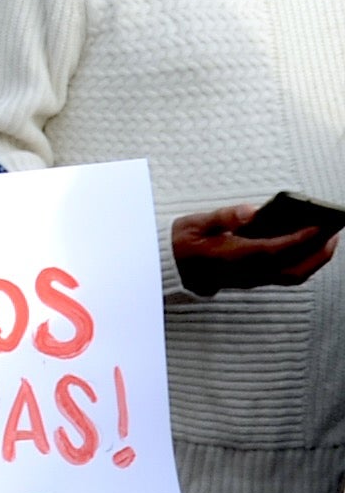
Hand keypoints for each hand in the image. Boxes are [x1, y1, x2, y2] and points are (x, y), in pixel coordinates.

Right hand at [173, 202, 338, 295]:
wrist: (166, 269)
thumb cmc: (181, 243)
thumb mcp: (194, 223)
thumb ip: (224, 216)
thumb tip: (252, 211)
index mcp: (230, 257)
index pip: (273, 250)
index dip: (299, 239)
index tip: (317, 225)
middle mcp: (244, 272)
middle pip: (292, 269)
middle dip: (317, 252)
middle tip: (333, 233)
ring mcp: (250, 280)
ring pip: (292, 276)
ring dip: (314, 260)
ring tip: (327, 239)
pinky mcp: (252, 281)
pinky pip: (285, 276)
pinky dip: (303, 264)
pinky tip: (308, 248)